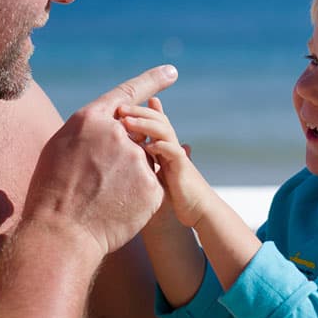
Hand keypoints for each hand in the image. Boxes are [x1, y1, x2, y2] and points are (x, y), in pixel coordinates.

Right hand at [23, 65, 177, 259]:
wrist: (61, 235)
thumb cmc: (52, 192)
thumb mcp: (60, 147)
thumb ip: (89, 132)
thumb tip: (107, 129)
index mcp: (91, 118)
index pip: (128, 92)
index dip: (151, 80)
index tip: (171, 72)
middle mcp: (118, 133)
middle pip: (134, 134)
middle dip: (123, 152)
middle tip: (99, 177)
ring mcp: (138, 160)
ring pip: (142, 162)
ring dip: (128, 176)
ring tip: (102, 196)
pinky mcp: (152, 186)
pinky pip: (150, 185)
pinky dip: (137, 197)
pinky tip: (116, 208)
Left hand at [118, 97, 210, 227]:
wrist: (198, 211)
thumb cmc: (173, 197)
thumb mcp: (153, 178)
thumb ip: (143, 166)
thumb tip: (124, 161)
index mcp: (163, 148)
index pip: (153, 122)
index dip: (139, 112)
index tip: (119, 105)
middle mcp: (171, 148)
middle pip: (158, 121)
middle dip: (139, 112)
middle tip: (119, 108)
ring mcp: (177, 156)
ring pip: (164, 132)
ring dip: (146, 124)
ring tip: (127, 122)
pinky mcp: (183, 169)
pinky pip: (174, 152)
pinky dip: (161, 146)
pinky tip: (147, 145)